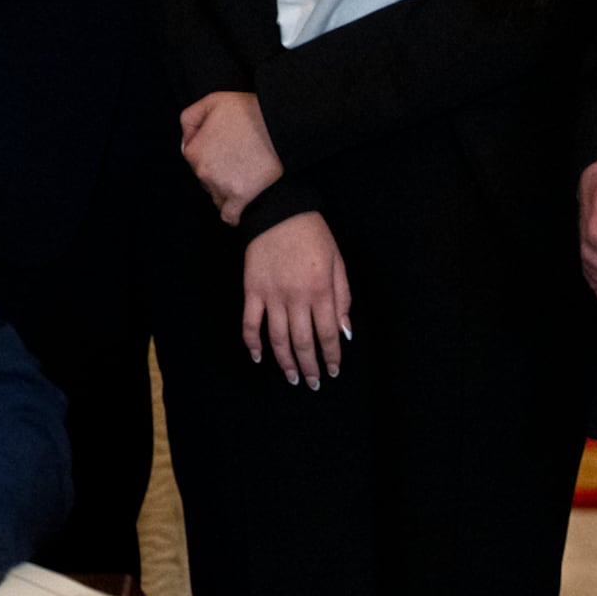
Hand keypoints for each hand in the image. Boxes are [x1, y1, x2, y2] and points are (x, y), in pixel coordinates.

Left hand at [179, 91, 284, 222]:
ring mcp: (221, 186)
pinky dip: (232, 215)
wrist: (280, 124)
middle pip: (204, 178)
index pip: (194, 158)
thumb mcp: (212, 102)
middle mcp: (202, 171)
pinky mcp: (240, 197)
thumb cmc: (248, 111)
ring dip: (225, 191)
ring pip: (216, 196)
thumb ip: (190, 118)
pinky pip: (229, 216)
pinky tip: (238, 211)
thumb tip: (186, 140)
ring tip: (244, 177)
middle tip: (238, 159)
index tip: (225, 147)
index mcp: (194, 151)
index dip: (209, 151)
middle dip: (216, 172)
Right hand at [243, 211, 351, 388]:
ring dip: (285, 362)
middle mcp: (297, 297)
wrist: (278, 212)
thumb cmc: (313, 236)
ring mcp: (272, 295)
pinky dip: (252, 343)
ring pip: (278, 338)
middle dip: (310, 367)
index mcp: (321, 290)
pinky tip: (258, 357)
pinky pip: (250, 323)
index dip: (331, 357)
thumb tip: (345, 331)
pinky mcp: (252, 291)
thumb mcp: (337, 262)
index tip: (333, 371)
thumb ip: (343, 298)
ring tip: (291, 378)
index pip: (328, 334)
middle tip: (313, 383)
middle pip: (304, 342)